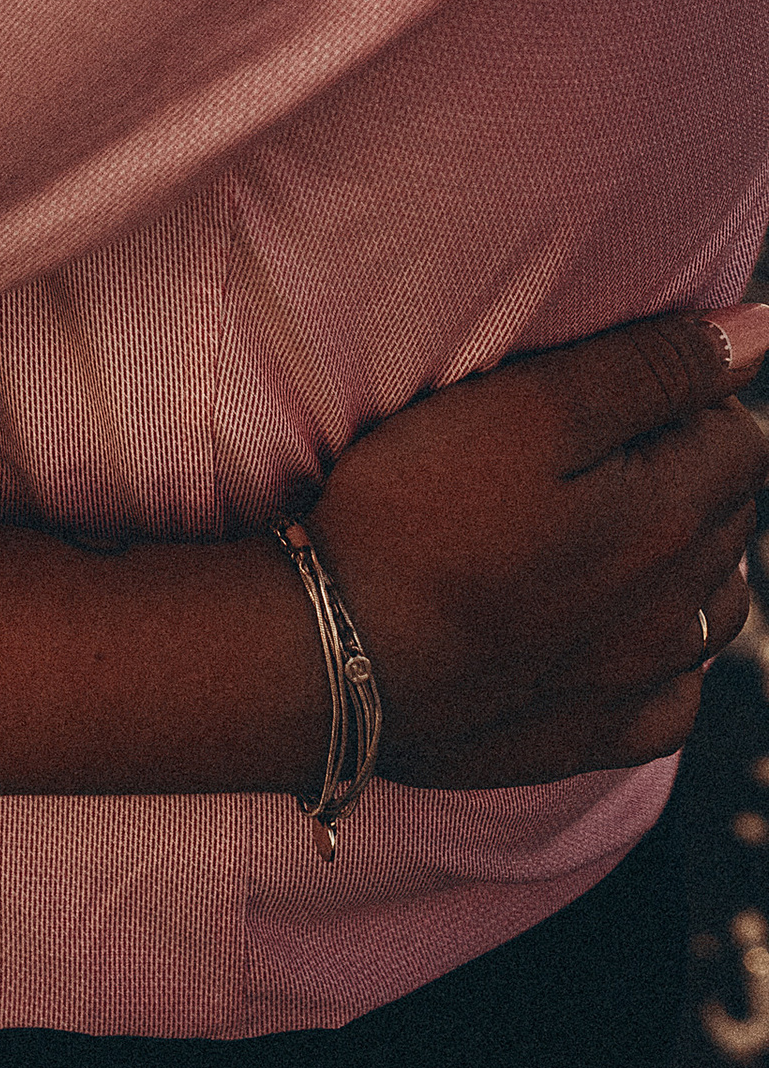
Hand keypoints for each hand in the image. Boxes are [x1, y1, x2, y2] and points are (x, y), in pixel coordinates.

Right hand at [309, 307, 766, 787]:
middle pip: (730, 516)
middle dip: (687, 469)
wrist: (340, 652)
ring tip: (604, 524)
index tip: (610, 387)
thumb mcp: (529, 407)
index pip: (741, 437)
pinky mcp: (594, 734)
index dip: (687, 398)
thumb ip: (652, 367)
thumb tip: (761, 332)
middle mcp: (679, 607)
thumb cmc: (421, 511)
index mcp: (674, 518)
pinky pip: (675, 697)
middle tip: (591, 444)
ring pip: (715, 605)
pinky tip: (616, 630)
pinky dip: (665, 657)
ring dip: (684, 558)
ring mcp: (640, 680)